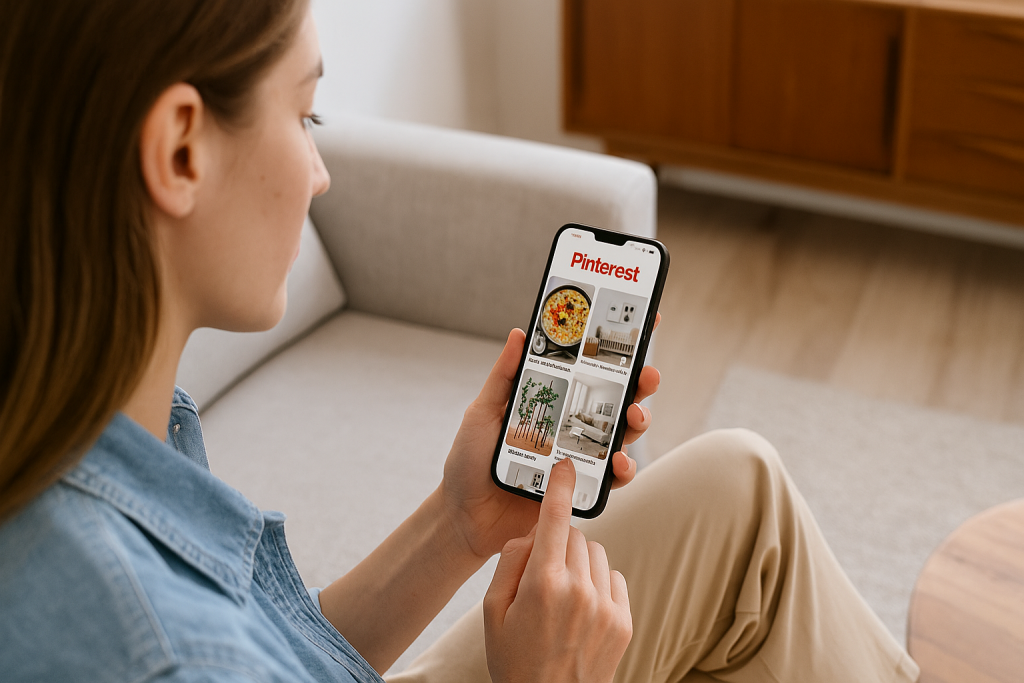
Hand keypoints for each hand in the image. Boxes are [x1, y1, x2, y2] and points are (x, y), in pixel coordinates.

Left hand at [438, 315, 661, 560]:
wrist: (464, 515)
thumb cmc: (469, 460)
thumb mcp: (483, 411)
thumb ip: (504, 376)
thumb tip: (520, 333)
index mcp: (552, 401)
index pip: (590, 371)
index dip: (619, 350)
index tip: (643, 324)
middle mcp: (571, 425)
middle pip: (618, 399)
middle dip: (641, 383)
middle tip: (647, 374)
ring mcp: (580, 455)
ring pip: (623, 434)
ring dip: (639, 422)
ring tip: (634, 417)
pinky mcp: (581, 486)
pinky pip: (612, 477)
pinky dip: (622, 468)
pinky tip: (617, 461)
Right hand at [483, 459, 631, 682]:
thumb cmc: (514, 660)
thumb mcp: (491, 612)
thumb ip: (509, 563)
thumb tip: (532, 534)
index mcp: (542, 585)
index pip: (553, 520)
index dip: (559, 487)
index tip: (565, 465)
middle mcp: (578, 591)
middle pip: (573, 535)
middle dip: (556, 543)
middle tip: (541, 573)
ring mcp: (606, 607)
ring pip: (594, 553)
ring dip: (578, 562)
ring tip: (561, 596)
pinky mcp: (623, 621)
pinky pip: (612, 577)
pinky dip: (597, 583)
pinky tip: (581, 609)